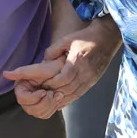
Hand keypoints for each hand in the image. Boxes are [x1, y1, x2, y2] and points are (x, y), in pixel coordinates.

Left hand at [3, 17, 120, 118]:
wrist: (108, 38)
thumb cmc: (86, 37)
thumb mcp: (67, 40)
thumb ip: (53, 52)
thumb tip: (42, 63)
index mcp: (78, 62)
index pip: (59, 78)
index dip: (44, 82)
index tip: (29, 81)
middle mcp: (84, 75)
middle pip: (62, 91)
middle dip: (46, 93)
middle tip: (31, 92)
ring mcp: (88, 81)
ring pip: (68, 97)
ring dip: (53, 100)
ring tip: (40, 98)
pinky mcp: (90, 85)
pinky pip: (75, 97)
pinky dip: (63, 100)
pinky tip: (54, 100)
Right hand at [3, 56, 66, 118]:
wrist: (60, 72)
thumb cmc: (49, 69)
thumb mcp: (37, 69)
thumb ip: (21, 72)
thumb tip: (4, 74)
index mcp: (21, 89)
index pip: (22, 99)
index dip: (35, 97)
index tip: (44, 91)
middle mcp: (26, 98)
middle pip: (31, 109)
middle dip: (45, 102)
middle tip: (53, 93)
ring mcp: (34, 105)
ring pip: (39, 113)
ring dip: (51, 105)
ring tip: (58, 94)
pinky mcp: (42, 109)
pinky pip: (46, 114)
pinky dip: (53, 108)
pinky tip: (57, 98)